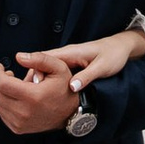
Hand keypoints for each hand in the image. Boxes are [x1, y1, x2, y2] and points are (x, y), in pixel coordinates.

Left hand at [0, 56, 80, 135]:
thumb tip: (19, 57)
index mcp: (33, 97)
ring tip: (14, 85)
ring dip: (0, 91)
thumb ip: (39, 58)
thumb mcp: (59, 67)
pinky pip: (0, 112)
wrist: (71, 114)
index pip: (1, 84)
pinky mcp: (18, 128)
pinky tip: (16, 96)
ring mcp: (19, 122)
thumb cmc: (65, 89)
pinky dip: (3, 102)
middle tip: (7, 74)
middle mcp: (24, 112)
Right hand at [22, 22, 144, 95]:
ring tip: (29, 95)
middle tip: (24, 93)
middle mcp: (65, 54)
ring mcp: (66, 59)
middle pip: (41, 64)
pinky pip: (52, 71)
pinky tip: (42, 91)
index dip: (35, 69)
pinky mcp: (69, 65)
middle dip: (32, 77)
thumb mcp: (102, 67)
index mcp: (71, 53)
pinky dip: (45, 79)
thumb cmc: (112, 55)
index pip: (46, 58)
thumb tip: (71, 87)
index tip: (29, 84)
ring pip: (45, 68)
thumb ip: (86, 77)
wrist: (120, 48)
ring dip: (37, 79)